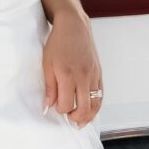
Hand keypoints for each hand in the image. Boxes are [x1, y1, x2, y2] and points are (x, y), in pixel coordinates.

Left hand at [43, 12, 101, 127]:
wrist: (74, 26)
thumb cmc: (58, 43)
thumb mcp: (47, 64)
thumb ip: (49, 87)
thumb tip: (48, 106)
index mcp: (67, 76)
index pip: (67, 104)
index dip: (61, 110)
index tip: (56, 108)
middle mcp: (83, 77)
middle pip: (84, 108)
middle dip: (76, 118)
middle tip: (70, 120)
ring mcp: (94, 75)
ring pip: (96, 103)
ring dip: (89, 116)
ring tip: (81, 122)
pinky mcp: (100, 73)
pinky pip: (101, 94)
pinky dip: (97, 105)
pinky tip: (91, 110)